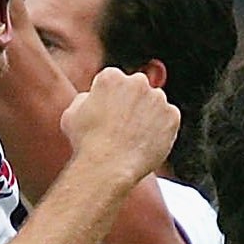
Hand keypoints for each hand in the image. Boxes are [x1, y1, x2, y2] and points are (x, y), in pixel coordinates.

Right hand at [61, 67, 179, 181]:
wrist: (108, 167)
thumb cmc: (86, 143)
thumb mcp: (71, 114)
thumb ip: (85, 98)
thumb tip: (93, 97)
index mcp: (111, 76)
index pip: (114, 81)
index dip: (109, 99)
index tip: (107, 115)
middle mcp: (137, 81)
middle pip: (137, 89)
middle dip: (131, 103)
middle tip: (122, 127)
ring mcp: (158, 98)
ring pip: (154, 104)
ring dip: (147, 115)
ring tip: (134, 138)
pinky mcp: (172, 116)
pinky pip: (168, 119)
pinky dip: (161, 129)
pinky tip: (146, 142)